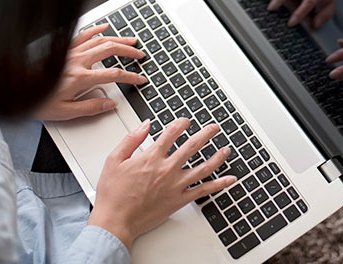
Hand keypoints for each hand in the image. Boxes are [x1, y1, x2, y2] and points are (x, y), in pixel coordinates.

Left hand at [35, 24, 146, 120]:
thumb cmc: (36, 101)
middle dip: (129, 51)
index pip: (114, 75)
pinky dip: (95, 29)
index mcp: (80, 78)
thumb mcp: (64, 113)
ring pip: (100, 40)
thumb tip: (110, 104)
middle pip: (110, 50)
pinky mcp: (63, 49)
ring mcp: (70, 53)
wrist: (14, 88)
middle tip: (140, 55)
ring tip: (131, 40)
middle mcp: (77, 61)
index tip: (140, 79)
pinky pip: (82, 35)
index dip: (131, 77)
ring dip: (118, 39)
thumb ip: (90, 108)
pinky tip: (104, 27)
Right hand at [88, 118, 236, 248]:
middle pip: (193, 146)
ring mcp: (176, 185)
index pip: (172, 133)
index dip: (181, 124)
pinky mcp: (179, 200)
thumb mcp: (114, 159)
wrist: (115, 221)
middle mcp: (167, 169)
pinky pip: (203, 191)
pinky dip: (218, 185)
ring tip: (226, 149)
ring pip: (203, 167)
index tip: (185, 121)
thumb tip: (145, 125)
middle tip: (214, 128)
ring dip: (217, 157)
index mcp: (151, 157)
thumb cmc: (113, 194)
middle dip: (206, 134)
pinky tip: (228, 180)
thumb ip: (131, 139)